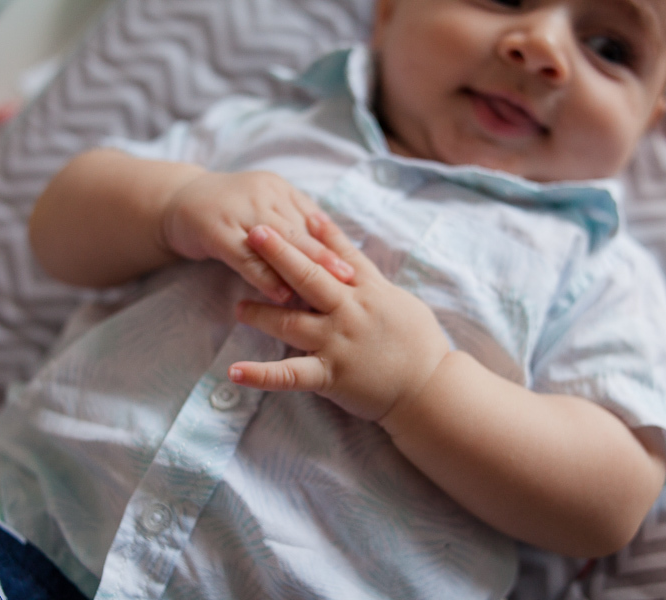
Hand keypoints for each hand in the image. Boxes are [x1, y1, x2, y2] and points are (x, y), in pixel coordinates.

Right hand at [163, 170, 353, 301]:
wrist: (176, 200)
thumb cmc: (229, 212)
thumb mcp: (264, 210)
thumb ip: (293, 226)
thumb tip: (333, 253)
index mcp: (280, 189)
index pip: (313, 219)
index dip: (335, 244)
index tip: (358, 267)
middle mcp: (263, 194)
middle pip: (300, 231)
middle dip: (326, 257)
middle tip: (350, 280)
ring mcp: (238, 210)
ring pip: (276, 243)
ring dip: (300, 269)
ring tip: (322, 292)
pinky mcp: (215, 229)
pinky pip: (245, 256)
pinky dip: (264, 277)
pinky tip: (280, 295)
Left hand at [228, 214, 450, 421]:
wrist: (431, 389)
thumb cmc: (421, 345)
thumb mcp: (400, 301)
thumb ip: (371, 279)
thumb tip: (347, 257)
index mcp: (369, 292)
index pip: (339, 256)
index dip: (317, 234)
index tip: (294, 213)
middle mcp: (350, 311)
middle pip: (309, 277)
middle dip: (279, 254)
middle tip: (253, 233)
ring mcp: (338, 342)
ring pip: (291, 322)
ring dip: (261, 313)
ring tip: (237, 308)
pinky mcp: (331, 375)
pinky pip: (289, 375)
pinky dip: (260, 375)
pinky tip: (233, 372)